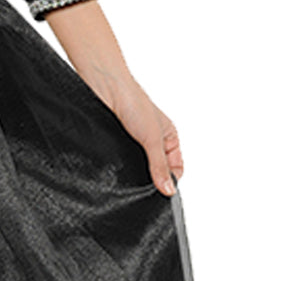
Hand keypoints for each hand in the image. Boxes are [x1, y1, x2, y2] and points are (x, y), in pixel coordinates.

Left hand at [79, 67, 182, 195]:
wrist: (105, 87)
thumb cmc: (133, 101)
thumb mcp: (152, 138)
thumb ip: (159, 166)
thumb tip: (168, 190)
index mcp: (169, 137)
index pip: (175, 168)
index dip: (170, 180)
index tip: (161, 193)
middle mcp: (153, 141)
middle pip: (156, 170)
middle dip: (151, 179)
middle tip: (143, 189)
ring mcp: (134, 143)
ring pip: (137, 167)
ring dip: (133, 172)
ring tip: (128, 176)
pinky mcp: (115, 144)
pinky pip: (119, 162)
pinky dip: (119, 167)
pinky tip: (116, 169)